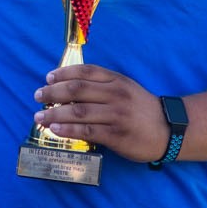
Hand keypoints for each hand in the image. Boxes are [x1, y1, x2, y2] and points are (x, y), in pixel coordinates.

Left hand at [33, 64, 170, 163]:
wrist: (169, 130)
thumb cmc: (141, 109)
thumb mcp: (126, 89)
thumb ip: (102, 85)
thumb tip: (67, 88)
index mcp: (117, 80)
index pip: (85, 72)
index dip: (63, 73)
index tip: (48, 78)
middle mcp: (116, 95)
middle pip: (77, 90)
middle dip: (52, 92)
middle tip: (37, 96)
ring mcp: (116, 115)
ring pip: (78, 111)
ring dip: (54, 113)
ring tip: (39, 117)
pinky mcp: (116, 135)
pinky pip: (86, 131)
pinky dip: (67, 129)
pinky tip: (55, 128)